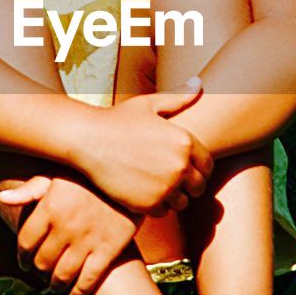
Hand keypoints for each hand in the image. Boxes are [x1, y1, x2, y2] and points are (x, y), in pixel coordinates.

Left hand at [0, 175, 142, 294]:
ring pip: (62, 275)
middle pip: (42, 262)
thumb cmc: (88, 176)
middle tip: (41, 274)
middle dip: (38, 272)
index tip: (24, 262)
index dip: (22, 257)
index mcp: (50, 207)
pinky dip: (79, 293)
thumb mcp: (57, 175)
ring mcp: (88, 239)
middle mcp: (66, 226)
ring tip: (55, 285)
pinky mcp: (109, 249)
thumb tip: (2, 197)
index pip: (25, 242)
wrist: (130, 175)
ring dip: (55, 285)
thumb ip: (30, 189)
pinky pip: (89, 279)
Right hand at [74, 77, 213, 214]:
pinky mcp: (149, 204)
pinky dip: (155, 206)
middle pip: (199, 187)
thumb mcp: (148, 104)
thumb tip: (199, 82)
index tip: (183, 168)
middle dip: (188, 185)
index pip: (208, 166)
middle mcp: (180, 165)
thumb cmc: (117, 119)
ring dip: (172, 197)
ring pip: (182, 202)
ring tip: (155, 186)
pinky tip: (141, 193)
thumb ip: (178, 97)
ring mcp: (165, 187)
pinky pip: (164, 212)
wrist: (87, 139)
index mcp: (185, 142)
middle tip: (168, 179)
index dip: (198, 168)